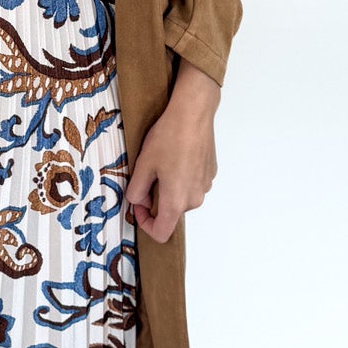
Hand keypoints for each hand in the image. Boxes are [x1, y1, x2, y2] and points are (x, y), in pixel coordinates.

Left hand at [125, 59, 218, 242]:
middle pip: (171, 213)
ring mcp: (205, 186)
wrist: (193, 114)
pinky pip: (191, 184)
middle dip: (155, 201)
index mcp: (177, 201)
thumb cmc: (168, 138)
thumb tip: (138, 201)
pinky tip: (176, 156)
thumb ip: (137, 190)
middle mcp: (194, 199)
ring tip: (161, 162)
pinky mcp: (210, 173)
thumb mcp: (143, 165)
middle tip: (145, 175)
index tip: (137, 206)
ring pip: (181, 197)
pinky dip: (181, 177)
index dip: (145, 224)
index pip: (161, 233)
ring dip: (168, 188)